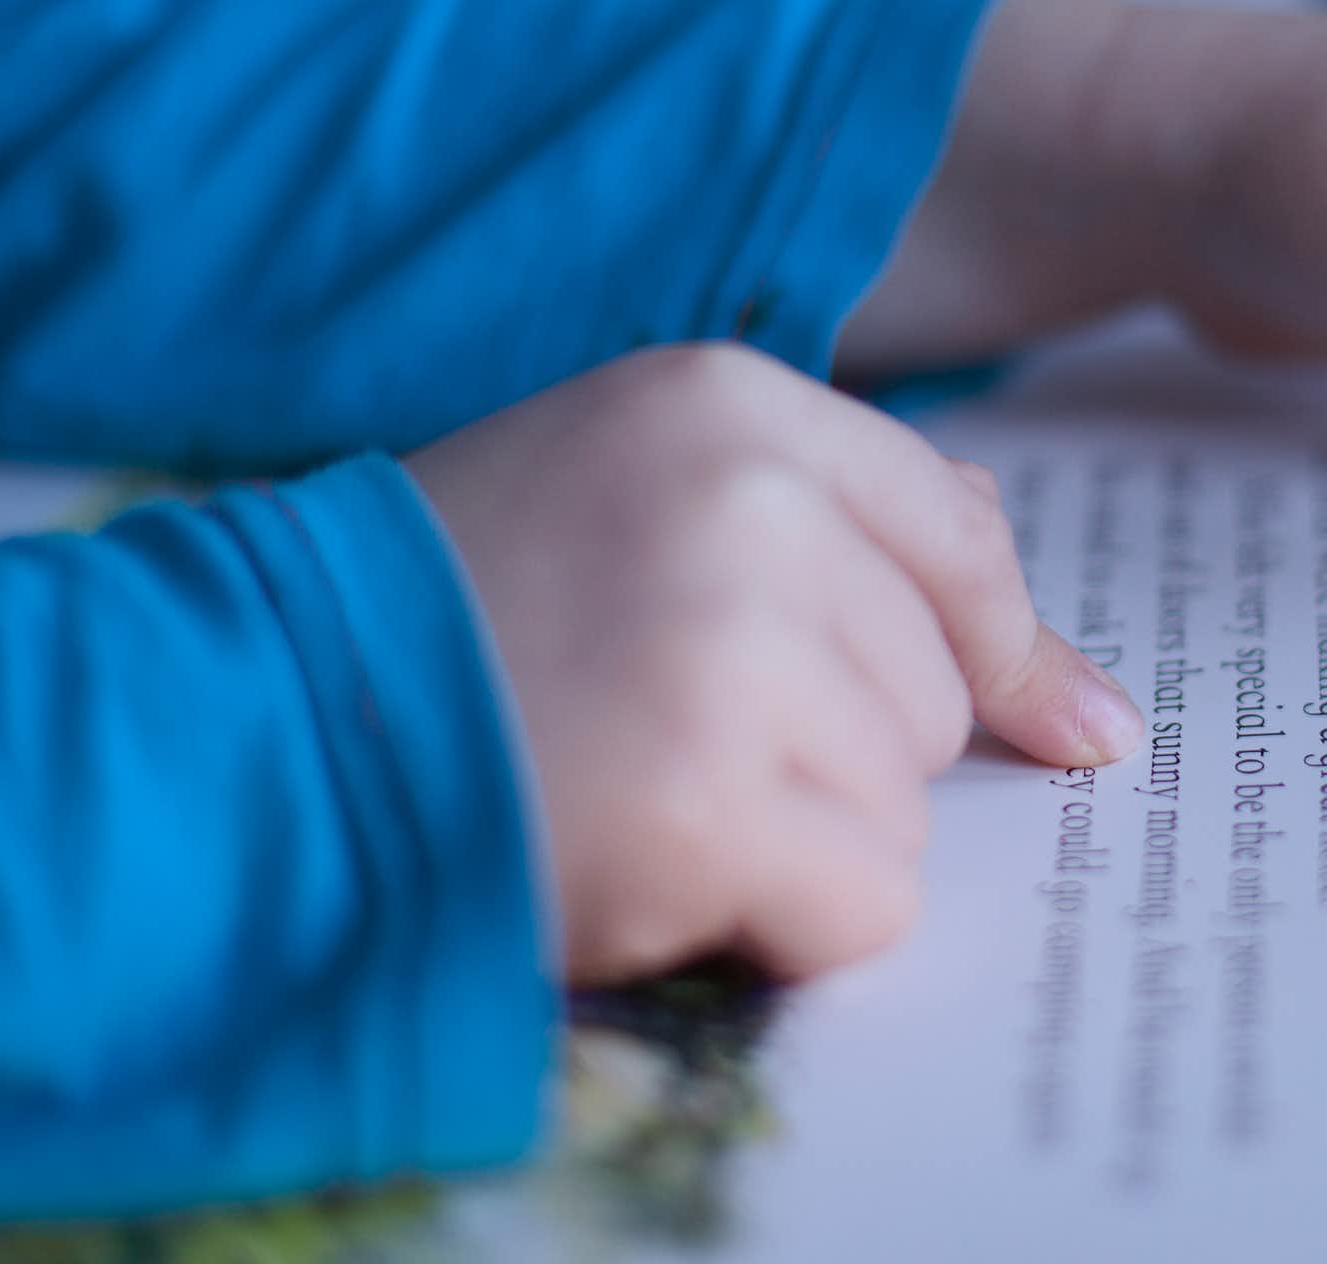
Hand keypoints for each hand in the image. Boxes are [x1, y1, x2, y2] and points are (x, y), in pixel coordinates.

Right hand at [406, 343, 1141, 982]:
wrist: (261, 718)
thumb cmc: (458, 610)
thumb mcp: (637, 491)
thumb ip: (835, 526)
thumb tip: (1064, 672)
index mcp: (727, 403)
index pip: (963, 533)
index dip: (1006, 647)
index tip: (1065, 724)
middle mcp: (745, 503)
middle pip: (938, 689)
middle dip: (842, 746)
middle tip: (673, 731)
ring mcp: (727, 649)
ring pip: (904, 803)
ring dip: (800, 834)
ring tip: (642, 784)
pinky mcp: (707, 800)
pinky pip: (866, 903)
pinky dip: (786, 923)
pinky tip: (660, 866)